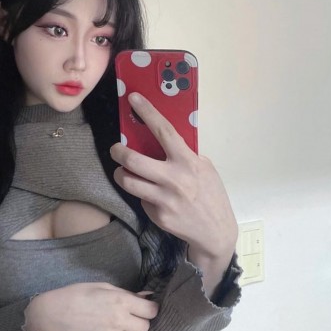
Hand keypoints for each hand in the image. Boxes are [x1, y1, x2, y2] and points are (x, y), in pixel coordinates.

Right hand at [25, 283, 158, 330]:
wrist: (56, 312)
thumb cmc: (79, 294)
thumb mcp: (104, 286)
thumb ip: (127, 294)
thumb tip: (147, 297)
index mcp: (121, 301)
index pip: (152, 310)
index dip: (150, 309)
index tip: (144, 308)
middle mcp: (119, 319)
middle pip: (145, 327)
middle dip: (141, 321)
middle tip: (130, 317)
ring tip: (119, 328)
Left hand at [110, 92, 237, 260]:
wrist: (215, 232)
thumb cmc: (211, 195)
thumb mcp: (205, 169)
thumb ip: (185, 156)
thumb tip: (163, 142)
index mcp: (188, 162)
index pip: (164, 131)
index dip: (148, 112)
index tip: (133, 98)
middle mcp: (174, 179)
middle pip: (133, 160)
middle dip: (118, 152)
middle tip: (115, 149)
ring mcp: (164, 199)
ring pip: (128, 182)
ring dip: (121, 175)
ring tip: (123, 172)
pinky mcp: (157, 215)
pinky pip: (141, 200)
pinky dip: (142, 196)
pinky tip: (152, 198)